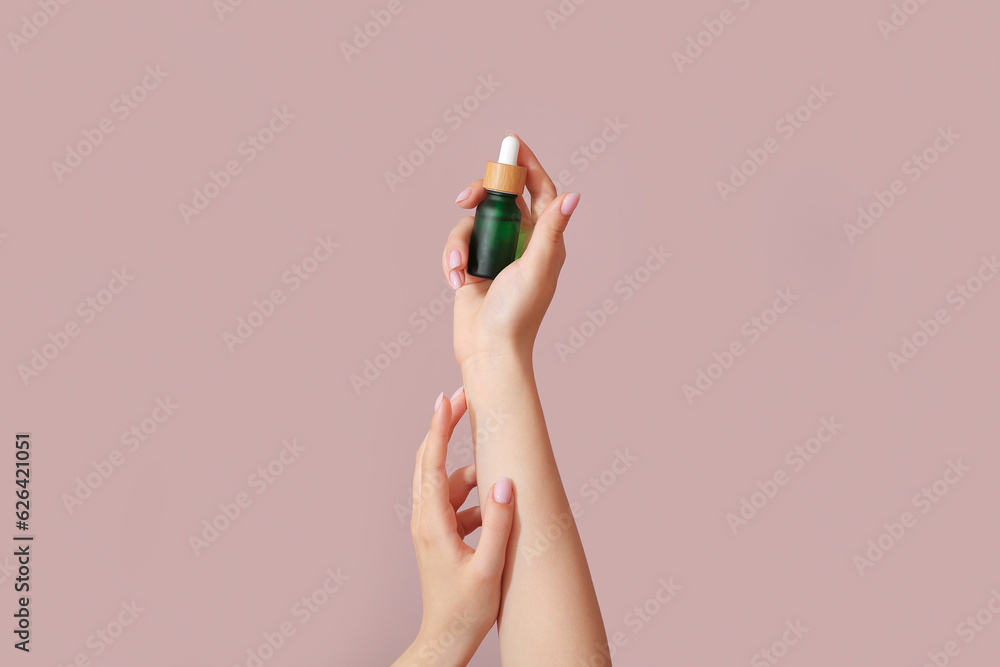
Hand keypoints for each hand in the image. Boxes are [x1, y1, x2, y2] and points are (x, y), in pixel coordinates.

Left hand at [393, 389, 515, 666]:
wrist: (446, 639)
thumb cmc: (466, 609)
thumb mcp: (488, 567)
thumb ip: (498, 523)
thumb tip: (503, 481)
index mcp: (432, 522)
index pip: (432, 462)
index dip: (439, 427)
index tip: (447, 397)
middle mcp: (425, 518)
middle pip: (430, 460)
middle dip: (446, 428)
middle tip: (468, 399)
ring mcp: (429, 526)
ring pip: (446, 482)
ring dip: (471, 472)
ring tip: (500, 474)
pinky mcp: (438, 535)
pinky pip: (454, 502)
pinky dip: (473, 496)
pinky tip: (495, 508)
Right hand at [442, 133, 580, 365]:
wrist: (488, 351)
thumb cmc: (518, 314)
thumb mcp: (538, 268)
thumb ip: (550, 229)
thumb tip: (574, 195)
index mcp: (544, 239)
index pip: (540, 191)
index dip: (527, 165)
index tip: (512, 143)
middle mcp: (521, 241)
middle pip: (500, 197)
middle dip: (480, 195)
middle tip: (466, 199)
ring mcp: (495, 252)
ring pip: (472, 220)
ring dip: (460, 242)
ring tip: (460, 269)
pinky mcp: (473, 264)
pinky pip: (457, 244)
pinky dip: (453, 260)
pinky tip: (456, 280)